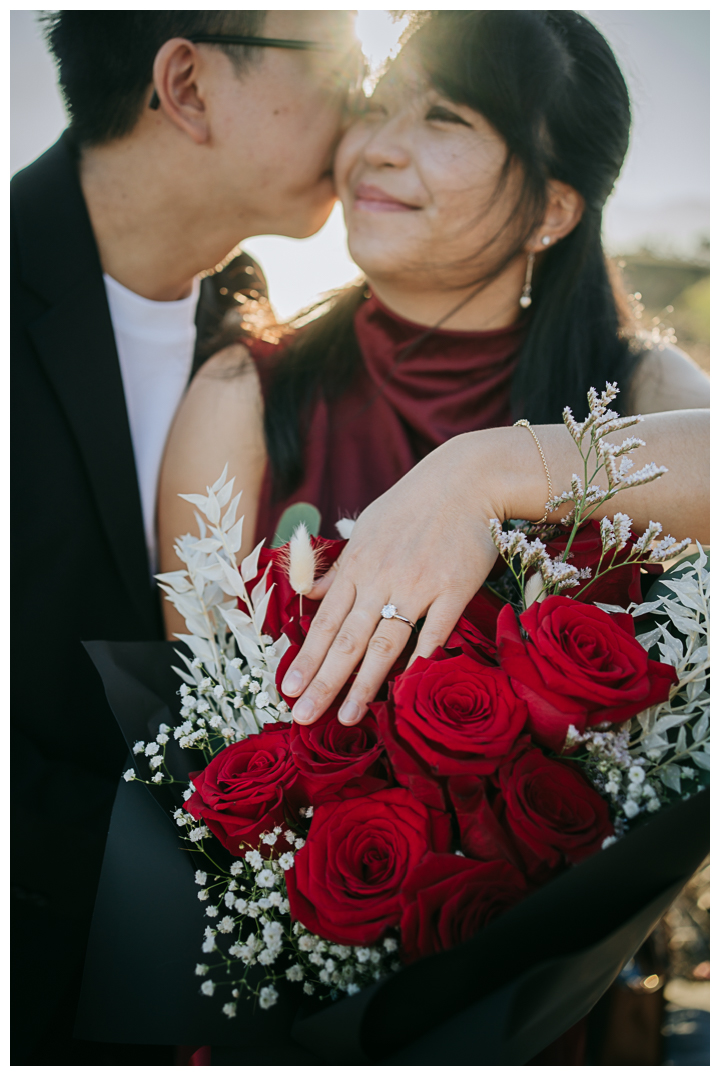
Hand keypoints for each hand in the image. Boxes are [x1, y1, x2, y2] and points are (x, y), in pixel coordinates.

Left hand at [280, 434, 501, 726]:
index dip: (305, 659)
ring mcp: (418, 586)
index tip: (288, 691)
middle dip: (323, 683)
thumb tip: (307, 592)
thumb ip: (338, 566)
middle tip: (303, 717)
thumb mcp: (366, 528)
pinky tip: (406, 689)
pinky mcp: (453, 589)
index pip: (324, 622)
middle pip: (347, 641)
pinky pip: (433, 632)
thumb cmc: (412, 504)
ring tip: (348, 717)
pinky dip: (419, 660)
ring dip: (364, 685)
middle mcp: (381, 579)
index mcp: (357, 565)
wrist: (465, 480)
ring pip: (385, 645)